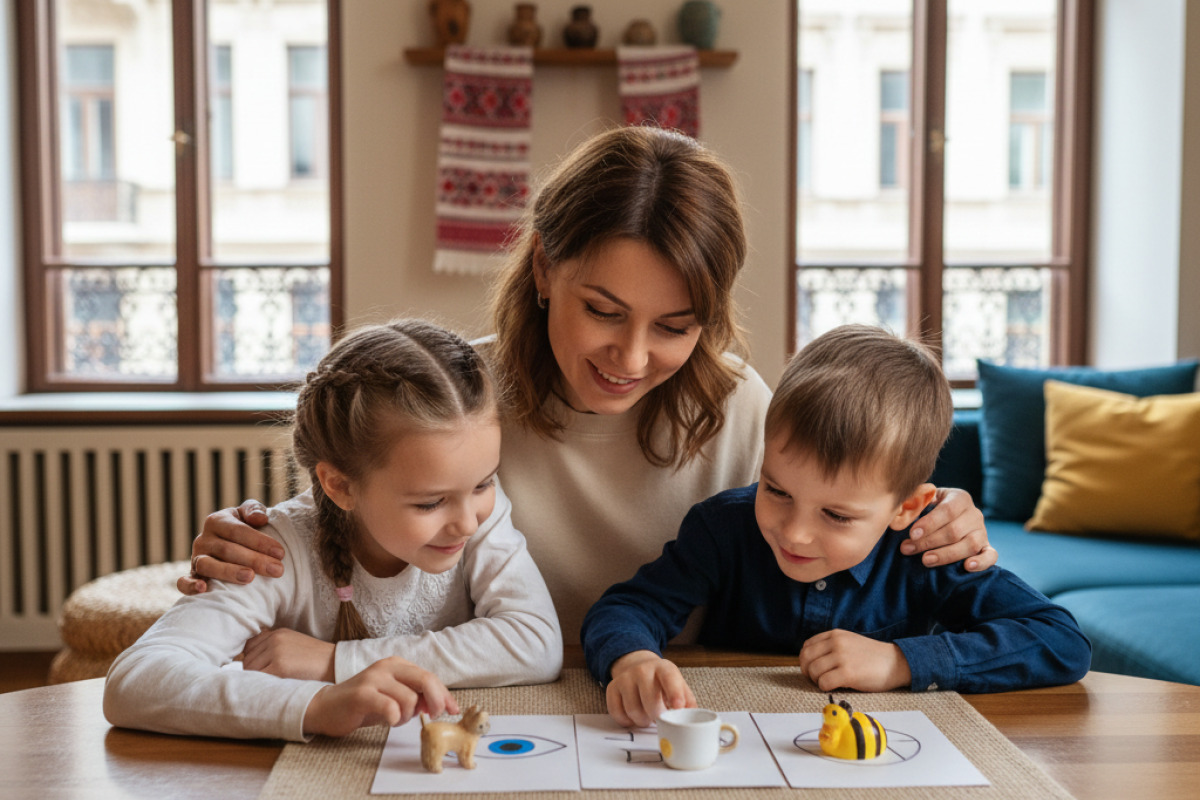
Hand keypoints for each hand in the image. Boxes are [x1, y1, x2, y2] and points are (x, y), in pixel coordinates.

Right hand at [177, 500, 282, 594]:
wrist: (231, 544)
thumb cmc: (245, 529)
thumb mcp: (249, 514)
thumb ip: (254, 510)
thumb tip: (259, 519)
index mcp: (217, 521)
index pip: (238, 530)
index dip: (260, 541)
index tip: (281, 553)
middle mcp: (203, 539)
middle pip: (227, 550)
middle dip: (254, 560)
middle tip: (277, 570)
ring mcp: (196, 558)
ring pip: (207, 565)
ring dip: (229, 572)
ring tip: (250, 578)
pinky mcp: (192, 576)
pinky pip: (184, 582)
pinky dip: (190, 586)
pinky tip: (204, 589)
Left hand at [242, 628, 336, 681]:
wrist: (335, 665)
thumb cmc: (315, 660)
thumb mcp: (294, 645)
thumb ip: (274, 648)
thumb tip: (250, 664)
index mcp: (278, 633)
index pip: (249, 647)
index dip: (252, 660)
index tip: (258, 670)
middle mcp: (275, 639)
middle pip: (247, 659)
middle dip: (253, 672)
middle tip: (265, 682)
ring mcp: (276, 652)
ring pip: (250, 669)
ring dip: (256, 679)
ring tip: (270, 686)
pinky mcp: (279, 667)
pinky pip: (258, 678)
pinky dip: (260, 685)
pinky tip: (270, 688)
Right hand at [302, 657, 457, 737]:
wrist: (326, 707)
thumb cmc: (363, 704)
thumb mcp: (393, 697)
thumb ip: (414, 697)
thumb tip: (438, 705)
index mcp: (397, 665)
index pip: (429, 677)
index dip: (444, 695)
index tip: (452, 710)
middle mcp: (387, 667)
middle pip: (425, 680)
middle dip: (436, 700)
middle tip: (433, 716)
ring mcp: (374, 678)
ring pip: (409, 698)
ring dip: (408, 716)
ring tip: (395, 719)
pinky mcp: (362, 694)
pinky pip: (390, 707)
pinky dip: (395, 717)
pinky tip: (389, 720)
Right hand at [606, 650, 695, 727]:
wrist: (637, 666)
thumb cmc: (662, 681)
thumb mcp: (678, 684)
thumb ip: (687, 701)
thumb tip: (693, 719)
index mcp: (663, 668)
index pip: (669, 678)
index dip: (674, 693)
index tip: (678, 707)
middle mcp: (642, 670)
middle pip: (649, 699)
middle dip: (657, 715)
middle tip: (660, 719)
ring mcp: (625, 678)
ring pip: (633, 709)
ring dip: (642, 721)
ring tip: (647, 717)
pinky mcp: (612, 688)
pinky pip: (617, 712)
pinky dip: (626, 721)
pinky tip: (633, 716)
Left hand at [799, 629, 910, 691]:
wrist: (896, 663)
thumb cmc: (872, 656)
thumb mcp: (849, 642)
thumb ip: (831, 646)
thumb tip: (810, 660)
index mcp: (835, 634)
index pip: (807, 646)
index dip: (805, 660)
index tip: (812, 669)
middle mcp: (836, 643)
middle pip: (806, 658)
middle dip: (807, 672)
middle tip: (817, 679)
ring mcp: (842, 657)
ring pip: (813, 671)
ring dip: (817, 681)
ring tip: (828, 683)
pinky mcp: (848, 673)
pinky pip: (824, 682)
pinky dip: (825, 688)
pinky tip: (835, 687)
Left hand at [900, 487, 995, 570]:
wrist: (946, 516)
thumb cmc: (930, 508)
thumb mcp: (924, 500)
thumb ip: (916, 502)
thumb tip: (903, 511)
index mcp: (960, 498)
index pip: (947, 510)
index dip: (930, 523)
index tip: (912, 534)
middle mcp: (974, 514)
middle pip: (955, 531)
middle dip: (929, 542)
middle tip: (908, 549)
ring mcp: (982, 532)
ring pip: (970, 545)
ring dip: (946, 555)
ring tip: (925, 560)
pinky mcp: (986, 547)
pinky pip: (990, 556)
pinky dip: (981, 562)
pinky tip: (967, 567)